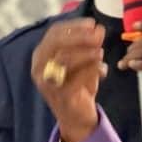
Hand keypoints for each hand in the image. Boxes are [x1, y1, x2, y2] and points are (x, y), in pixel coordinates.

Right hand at [32, 18, 105, 141]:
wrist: (77, 118)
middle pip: (57, 43)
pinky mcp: (60, 96)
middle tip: (98, 35)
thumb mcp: (81, 62)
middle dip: (80, 36)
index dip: (74, 26)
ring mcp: (47, 82)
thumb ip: (87, 46)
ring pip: (65, 59)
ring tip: (101, 53)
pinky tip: (103, 70)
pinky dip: (91, 71)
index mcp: (41, 55)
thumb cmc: (78, 86)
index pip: (54, 33)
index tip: (92, 24)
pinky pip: (76, 78)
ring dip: (86, 53)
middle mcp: (39, 67)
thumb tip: (99, 30)